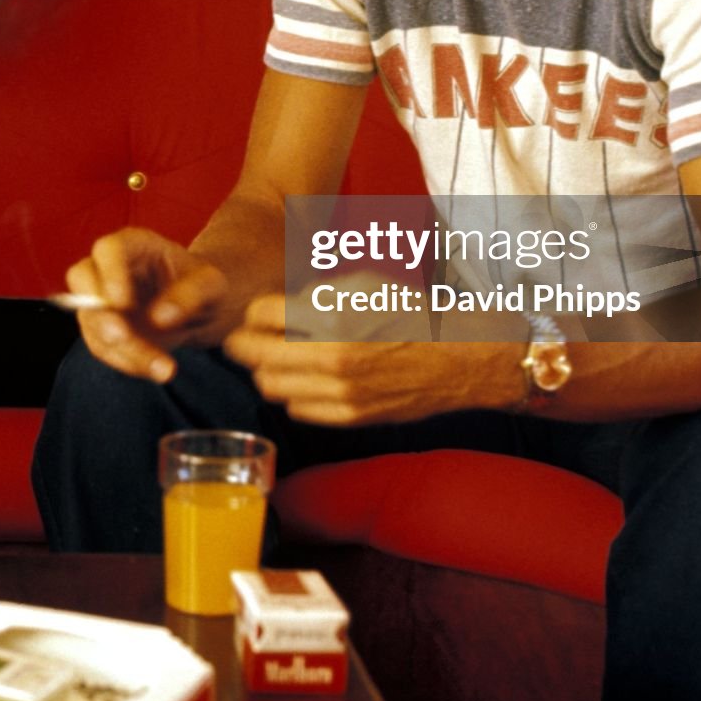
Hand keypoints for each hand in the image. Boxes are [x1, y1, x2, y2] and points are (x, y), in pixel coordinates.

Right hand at [68, 228, 231, 382]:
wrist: (201, 308)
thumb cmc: (204, 286)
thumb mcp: (212, 285)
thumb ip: (191, 293)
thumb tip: (159, 318)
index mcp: (134, 244)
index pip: (108, 250)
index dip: (110, 275)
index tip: (123, 303)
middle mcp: (109, 267)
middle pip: (82, 280)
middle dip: (98, 313)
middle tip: (122, 338)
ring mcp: (100, 298)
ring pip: (92, 322)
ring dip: (121, 350)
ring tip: (163, 368)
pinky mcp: (102, 327)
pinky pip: (101, 347)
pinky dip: (126, 362)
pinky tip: (156, 368)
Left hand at [224, 294, 486, 424]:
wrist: (456, 356)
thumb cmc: (408, 312)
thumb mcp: (360, 284)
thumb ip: (314, 296)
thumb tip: (276, 312)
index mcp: (332, 317)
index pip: (259, 315)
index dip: (253, 313)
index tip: (257, 315)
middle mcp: (331, 357)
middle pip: (254, 355)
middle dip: (244, 345)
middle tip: (245, 340)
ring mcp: (339, 392)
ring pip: (270, 387)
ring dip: (266, 372)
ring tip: (276, 360)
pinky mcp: (349, 417)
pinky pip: (297, 409)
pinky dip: (292, 393)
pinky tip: (305, 380)